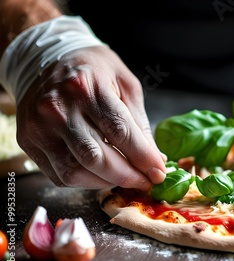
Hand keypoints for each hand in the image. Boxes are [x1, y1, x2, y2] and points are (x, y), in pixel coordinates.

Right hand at [16, 46, 166, 189]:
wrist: (46, 59)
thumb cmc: (93, 71)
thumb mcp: (125, 84)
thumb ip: (139, 122)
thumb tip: (154, 159)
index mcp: (85, 87)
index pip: (119, 131)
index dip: (142, 157)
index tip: (159, 173)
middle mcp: (58, 108)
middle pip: (96, 158)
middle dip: (127, 176)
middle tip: (146, 182)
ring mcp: (39, 127)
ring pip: (76, 171)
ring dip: (107, 182)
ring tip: (126, 178)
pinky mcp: (29, 142)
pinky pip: (60, 175)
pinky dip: (86, 181)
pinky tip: (102, 174)